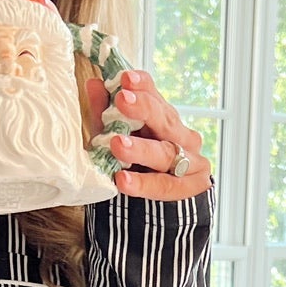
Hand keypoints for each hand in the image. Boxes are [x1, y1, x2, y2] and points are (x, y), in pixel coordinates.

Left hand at [84, 69, 211, 200]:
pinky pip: (165, 185)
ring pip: (166, 153)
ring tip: (117, 144)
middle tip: (122, 100)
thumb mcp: (116, 138)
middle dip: (143, 108)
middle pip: (164, 119)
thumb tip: (93, 84)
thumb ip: (105, 115)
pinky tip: (123, 180)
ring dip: (141, 149)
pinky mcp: (192, 185)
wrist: (158, 208)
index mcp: (164, 118)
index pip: (154, 95)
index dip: (142, 85)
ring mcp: (191, 160)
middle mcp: (181, 134)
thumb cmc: (137, 167)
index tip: (125, 78)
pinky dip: (144, 183)